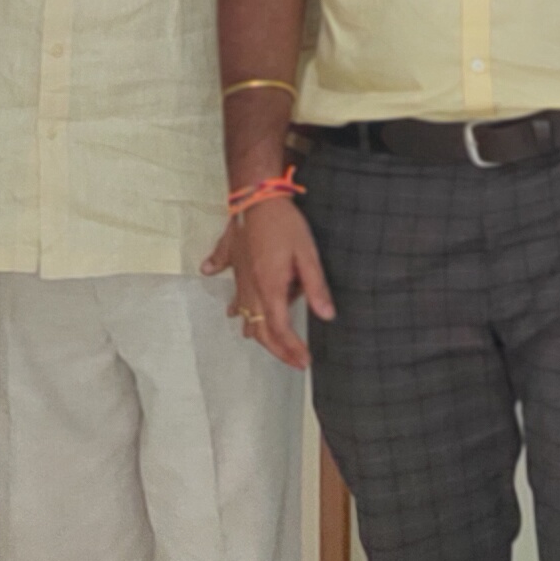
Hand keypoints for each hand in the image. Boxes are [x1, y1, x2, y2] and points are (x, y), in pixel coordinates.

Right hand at [226, 195, 333, 369]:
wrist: (256, 198)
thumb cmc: (284, 224)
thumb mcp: (308, 255)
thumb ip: (316, 287)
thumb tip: (327, 315)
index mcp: (269, 288)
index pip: (279, 329)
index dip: (292, 349)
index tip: (305, 361)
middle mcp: (250, 289)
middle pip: (259, 330)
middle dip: (278, 349)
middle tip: (295, 360)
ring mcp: (239, 279)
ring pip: (244, 316)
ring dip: (259, 332)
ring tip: (275, 341)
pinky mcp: (233, 267)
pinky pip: (232, 294)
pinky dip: (236, 309)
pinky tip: (232, 311)